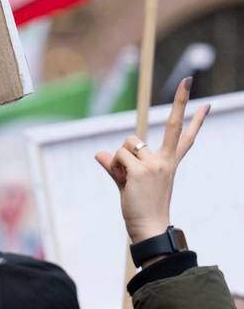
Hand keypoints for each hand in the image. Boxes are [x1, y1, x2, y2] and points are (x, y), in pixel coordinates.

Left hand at [95, 77, 209, 244]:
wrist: (148, 228)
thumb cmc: (140, 206)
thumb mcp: (129, 181)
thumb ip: (116, 165)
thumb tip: (100, 154)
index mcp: (169, 162)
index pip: (185, 137)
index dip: (195, 120)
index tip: (207, 103)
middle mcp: (166, 160)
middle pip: (175, 127)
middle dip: (182, 102)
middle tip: (191, 80)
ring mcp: (156, 164)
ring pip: (126, 145)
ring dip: (118, 160)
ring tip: (126, 180)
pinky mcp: (142, 170)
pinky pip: (114, 156)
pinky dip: (111, 167)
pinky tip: (122, 182)